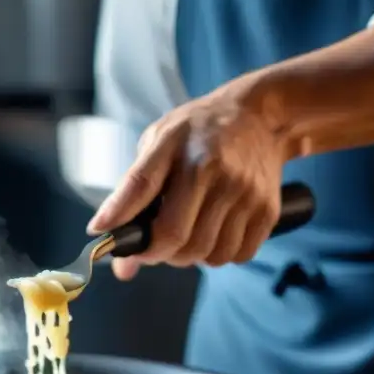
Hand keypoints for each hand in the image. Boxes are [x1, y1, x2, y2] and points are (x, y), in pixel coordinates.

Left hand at [86, 87, 289, 280]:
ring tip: (188, 234)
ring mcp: (244, 192)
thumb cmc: (199, 132)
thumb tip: (107, 242)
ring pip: (207, 255)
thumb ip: (131, 190)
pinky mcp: (266, 210)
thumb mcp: (159, 140)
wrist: (261, 117)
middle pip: (175, 239)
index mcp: (178, 149)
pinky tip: (214, 234)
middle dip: (157, 252)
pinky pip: (236, 255)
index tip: (110, 241)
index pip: (140, 189)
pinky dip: (219, 254)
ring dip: (190, 256)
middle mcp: (214, 171)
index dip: (121, 222)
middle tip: (155, 243)